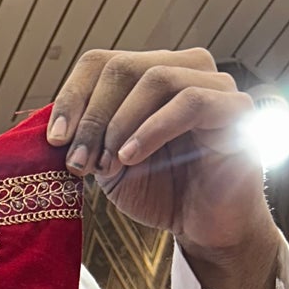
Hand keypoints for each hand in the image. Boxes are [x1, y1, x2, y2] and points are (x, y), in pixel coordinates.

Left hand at [47, 48, 279, 262]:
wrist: (204, 226)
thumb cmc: (160, 192)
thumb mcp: (108, 164)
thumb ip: (86, 139)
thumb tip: (52, 127)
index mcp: (150, 75)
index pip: (102, 62)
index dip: (73, 96)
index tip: (55, 140)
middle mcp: (183, 69)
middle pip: (123, 67)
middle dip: (92, 117)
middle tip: (79, 163)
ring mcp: (214, 84)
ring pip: (156, 78)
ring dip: (120, 124)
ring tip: (108, 165)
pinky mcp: (236, 109)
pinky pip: (191, 102)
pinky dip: (154, 129)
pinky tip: (132, 157)